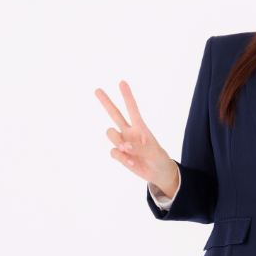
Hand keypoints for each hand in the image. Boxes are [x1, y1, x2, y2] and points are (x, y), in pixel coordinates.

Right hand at [94, 80, 178, 196]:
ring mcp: (124, 143)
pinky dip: (121, 158)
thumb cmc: (158, 158)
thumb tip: (125, 146)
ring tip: (126, 149)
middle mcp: (129, 132)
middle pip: (115, 114)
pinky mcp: (120, 154)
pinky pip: (114, 152)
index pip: (132, 109)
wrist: (158, 173)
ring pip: (110, 133)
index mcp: (140, 127)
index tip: (122, 83)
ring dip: (116, 140)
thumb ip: (140, 148)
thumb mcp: (154, 153)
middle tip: (97, 90)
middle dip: (106, 102)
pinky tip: (131, 162)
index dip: (127, 96)